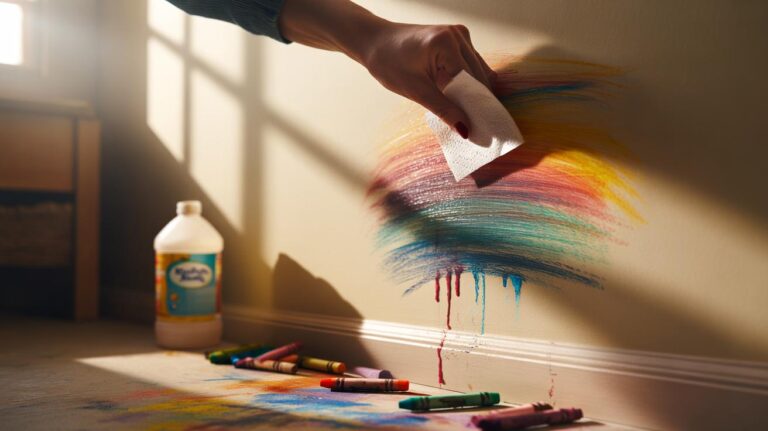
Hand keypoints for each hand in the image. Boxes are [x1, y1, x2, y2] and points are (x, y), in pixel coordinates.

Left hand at [359, 23, 496, 138]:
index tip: (480, 128)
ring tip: (467, 113)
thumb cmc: (388, 62)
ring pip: (477, 70)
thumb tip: (466, 130)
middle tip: (475, 127)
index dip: (475, 105)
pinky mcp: (457, 39)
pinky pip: (470, 64)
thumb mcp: (416, 90)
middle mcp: (457, 34)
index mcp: (446, 43)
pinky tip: (461, 97)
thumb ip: (444, 109)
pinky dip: (467, 81)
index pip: (471, 80)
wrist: (375, 41)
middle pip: (478, 75)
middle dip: (476, 100)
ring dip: (472, 91)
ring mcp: (459, 34)